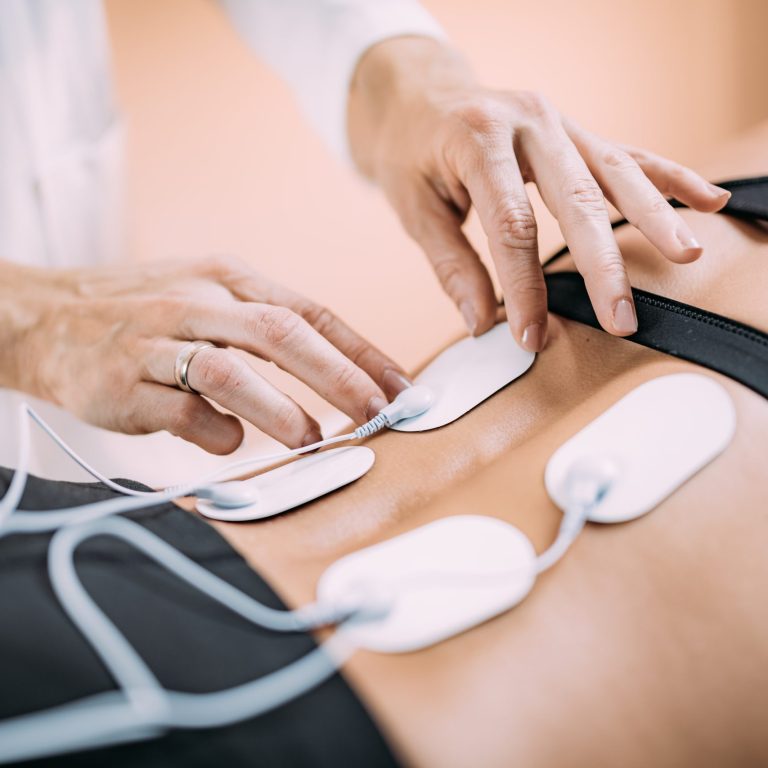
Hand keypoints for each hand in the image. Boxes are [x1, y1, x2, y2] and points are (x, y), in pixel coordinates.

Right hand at [2, 257, 409, 453]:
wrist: (47, 318)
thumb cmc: (145, 314)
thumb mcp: (209, 298)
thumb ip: (264, 330)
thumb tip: (335, 377)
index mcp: (229, 278)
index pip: (310, 311)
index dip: (361, 350)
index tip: (400, 386)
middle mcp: (198, 301)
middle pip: (282, 333)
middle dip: (340, 377)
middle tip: (378, 414)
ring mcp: (158, 340)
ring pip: (230, 371)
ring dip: (280, 410)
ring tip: (313, 439)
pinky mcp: (124, 383)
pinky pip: (181, 412)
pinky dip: (216, 432)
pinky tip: (230, 444)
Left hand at [348, 38, 730, 350]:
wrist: (419, 98)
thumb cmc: (411, 153)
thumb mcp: (414, 209)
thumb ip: (450, 266)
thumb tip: (480, 321)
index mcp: (478, 139)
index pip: (512, 225)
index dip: (525, 286)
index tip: (530, 335)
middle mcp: (528, 122)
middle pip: (576, 200)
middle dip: (603, 265)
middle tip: (621, 317)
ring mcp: (558, 122)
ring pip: (615, 173)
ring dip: (654, 217)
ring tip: (686, 254)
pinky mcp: (575, 132)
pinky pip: (627, 155)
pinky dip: (668, 178)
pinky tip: (707, 201)